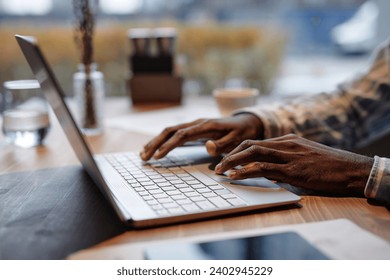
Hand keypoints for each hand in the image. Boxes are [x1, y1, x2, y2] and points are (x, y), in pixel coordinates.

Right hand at [140, 113, 263, 160]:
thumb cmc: (243, 132)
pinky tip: (154, 147)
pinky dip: (162, 139)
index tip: (158, 156)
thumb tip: (207, 147)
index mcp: (206, 126)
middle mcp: (197, 123)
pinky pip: (174, 133)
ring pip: (169, 131)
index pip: (182, 135)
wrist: (246, 121)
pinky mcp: (193, 129)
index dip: (169, 145)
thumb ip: (223, 144)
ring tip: (143, 154)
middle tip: (144, 157)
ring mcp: (194, 125)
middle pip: (170, 131)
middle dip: (156, 143)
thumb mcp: (238, 139)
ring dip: (156, 141)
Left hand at [215, 134, 373, 195]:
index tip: (227, 159)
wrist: (351, 169)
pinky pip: (264, 168)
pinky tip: (235, 177)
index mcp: (287, 140)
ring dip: (233, 163)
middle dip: (230, 155)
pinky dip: (246, 172)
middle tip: (217, 166)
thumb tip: (270, 171)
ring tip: (220, 172)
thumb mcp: (305, 156)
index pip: (256, 142)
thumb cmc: (329, 165)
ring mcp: (288, 156)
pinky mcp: (293, 170)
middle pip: (250, 145)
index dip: (237, 150)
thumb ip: (286, 160)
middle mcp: (285, 145)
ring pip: (253, 154)